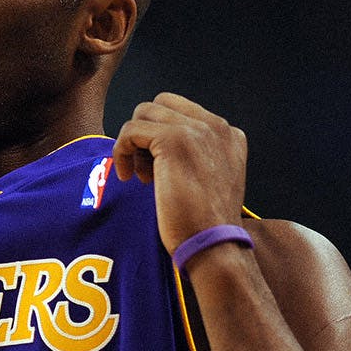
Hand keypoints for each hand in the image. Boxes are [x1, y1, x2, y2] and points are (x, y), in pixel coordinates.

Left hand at [113, 92, 247, 252]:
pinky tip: (128, 176)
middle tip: (146, 170)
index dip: (160, 134)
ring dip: (134, 143)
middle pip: (161, 106)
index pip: (181, 111)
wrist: (214, 245)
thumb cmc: (206, 224)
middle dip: (146, 134)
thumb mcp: (211, 180)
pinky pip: (131, 129)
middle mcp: (217, 126)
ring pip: (144, 113)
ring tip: (141, 177)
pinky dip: (122, 150)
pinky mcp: (174, 140)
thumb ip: (196, 156)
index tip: (158, 166)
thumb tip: (153, 145)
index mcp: (229, 134)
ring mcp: (197, 130)